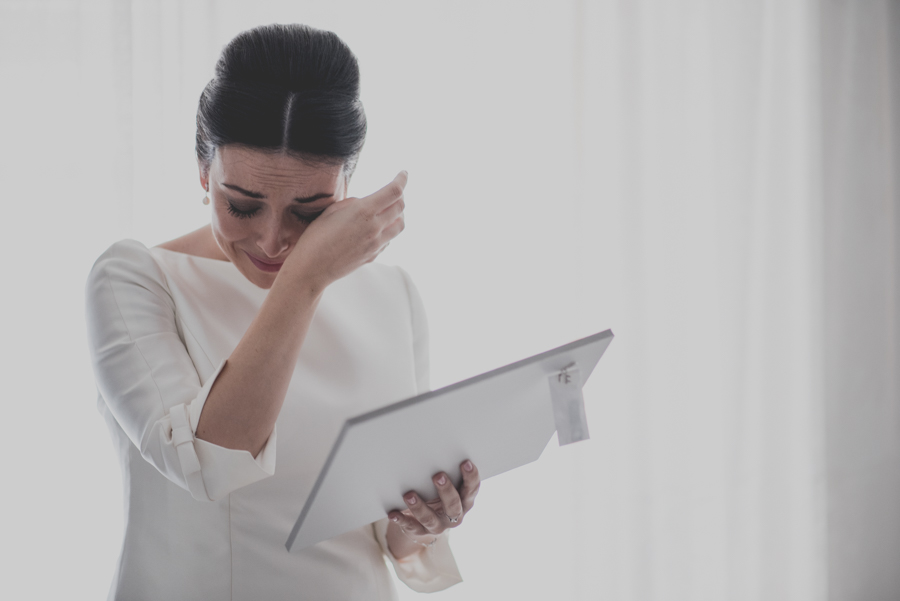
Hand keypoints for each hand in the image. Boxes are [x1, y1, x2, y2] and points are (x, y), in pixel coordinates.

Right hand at [280, 171, 406, 290]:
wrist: (312, 268)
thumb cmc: (316, 237)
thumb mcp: (332, 211)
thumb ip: (353, 203)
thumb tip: (366, 202)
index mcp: (364, 212)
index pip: (394, 191)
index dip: (402, 179)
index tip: (404, 173)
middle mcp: (375, 228)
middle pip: (401, 207)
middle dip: (400, 196)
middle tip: (396, 191)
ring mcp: (376, 244)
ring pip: (400, 225)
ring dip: (399, 214)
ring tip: (391, 209)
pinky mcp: (373, 255)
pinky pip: (389, 239)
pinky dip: (389, 230)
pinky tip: (379, 227)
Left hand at [386, 460, 480, 554]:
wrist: (423, 520)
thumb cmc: (437, 493)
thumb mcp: (445, 485)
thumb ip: (446, 474)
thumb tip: (436, 450)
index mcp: (464, 501)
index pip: (471, 489)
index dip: (471, 477)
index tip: (465, 463)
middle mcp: (454, 516)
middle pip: (453, 505)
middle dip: (446, 491)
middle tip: (438, 476)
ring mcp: (438, 525)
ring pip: (430, 518)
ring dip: (419, 507)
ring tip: (409, 495)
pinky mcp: (420, 531)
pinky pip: (411, 527)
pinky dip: (401, 520)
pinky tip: (393, 513)